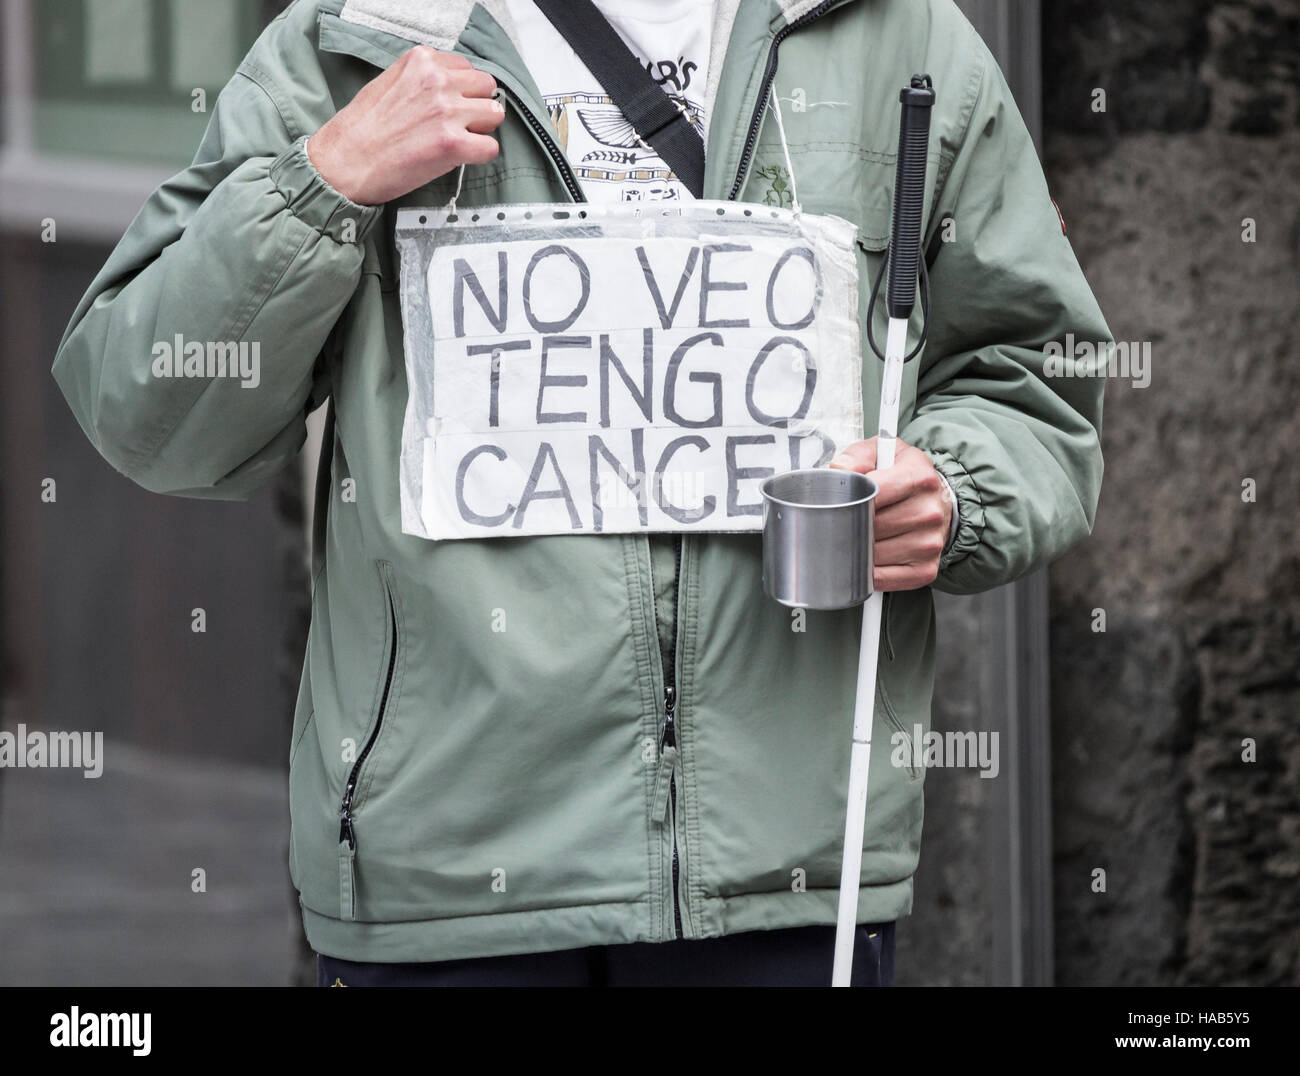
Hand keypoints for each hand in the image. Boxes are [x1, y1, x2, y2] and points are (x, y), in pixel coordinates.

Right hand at [305, 46, 504, 205]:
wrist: (345, 161)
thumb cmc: (363, 128)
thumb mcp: (390, 82)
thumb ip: (423, 79)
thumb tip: (452, 87)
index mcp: (422, 61)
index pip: (467, 68)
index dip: (463, 91)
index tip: (450, 106)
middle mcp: (437, 80)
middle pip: (486, 88)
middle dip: (477, 107)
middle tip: (458, 125)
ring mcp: (447, 111)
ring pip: (494, 115)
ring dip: (481, 130)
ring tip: (458, 141)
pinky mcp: (453, 144)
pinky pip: (490, 147)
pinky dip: (480, 155)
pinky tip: (459, 158)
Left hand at [829, 437, 951, 590]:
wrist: (940, 502)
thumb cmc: (905, 477)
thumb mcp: (883, 453)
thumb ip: (857, 456)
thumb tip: (839, 469)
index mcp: (919, 477)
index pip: (874, 493)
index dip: (852, 500)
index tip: (843, 502)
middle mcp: (930, 511)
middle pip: (871, 527)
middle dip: (851, 525)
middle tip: (847, 519)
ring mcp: (930, 543)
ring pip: (873, 555)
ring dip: (858, 550)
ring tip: (860, 535)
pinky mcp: (926, 569)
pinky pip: (884, 578)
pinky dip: (867, 573)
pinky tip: (867, 558)